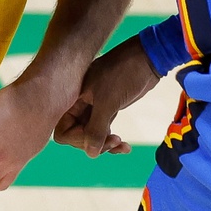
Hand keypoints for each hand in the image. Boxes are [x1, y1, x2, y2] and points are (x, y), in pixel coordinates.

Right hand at [53, 36, 162, 156]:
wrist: (147, 58)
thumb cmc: (124, 74)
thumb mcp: (107, 102)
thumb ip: (96, 129)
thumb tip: (91, 153)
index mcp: (72, 98)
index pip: (63, 131)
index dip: (78, 140)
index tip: (96, 137)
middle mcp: (79, 103)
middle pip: (76, 136)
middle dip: (94, 143)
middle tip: (114, 141)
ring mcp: (93, 106)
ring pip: (91, 135)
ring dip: (105, 144)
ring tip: (121, 143)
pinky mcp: (107, 108)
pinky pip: (103, 130)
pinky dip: (112, 139)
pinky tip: (125, 146)